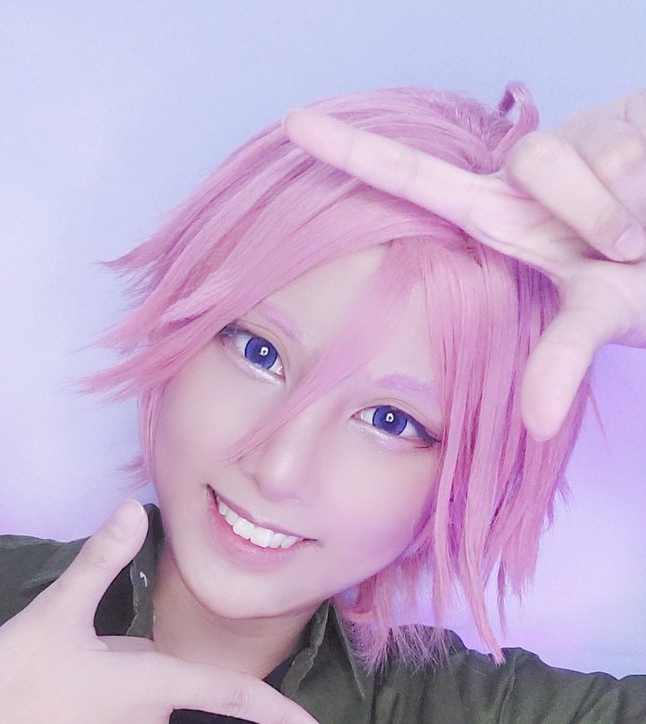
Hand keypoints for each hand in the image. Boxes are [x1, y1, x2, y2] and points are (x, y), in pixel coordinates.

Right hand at [0, 500, 326, 723]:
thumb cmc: (9, 681)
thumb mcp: (54, 612)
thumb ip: (100, 562)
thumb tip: (134, 510)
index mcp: (152, 688)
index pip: (233, 695)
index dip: (282, 714)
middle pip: (156, 692)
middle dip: (125, 674)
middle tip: (65, 663)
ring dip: (103, 709)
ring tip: (45, 699)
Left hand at [284, 91, 645, 438]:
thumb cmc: (636, 277)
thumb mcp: (598, 316)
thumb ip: (562, 357)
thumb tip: (537, 422)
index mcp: (496, 216)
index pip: (414, 175)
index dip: (353, 150)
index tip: (290, 126)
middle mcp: (526, 176)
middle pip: (540, 160)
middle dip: (597, 215)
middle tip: (627, 252)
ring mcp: (573, 145)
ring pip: (594, 160)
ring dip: (628, 211)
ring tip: (643, 238)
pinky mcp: (623, 123)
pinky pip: (636, 152)